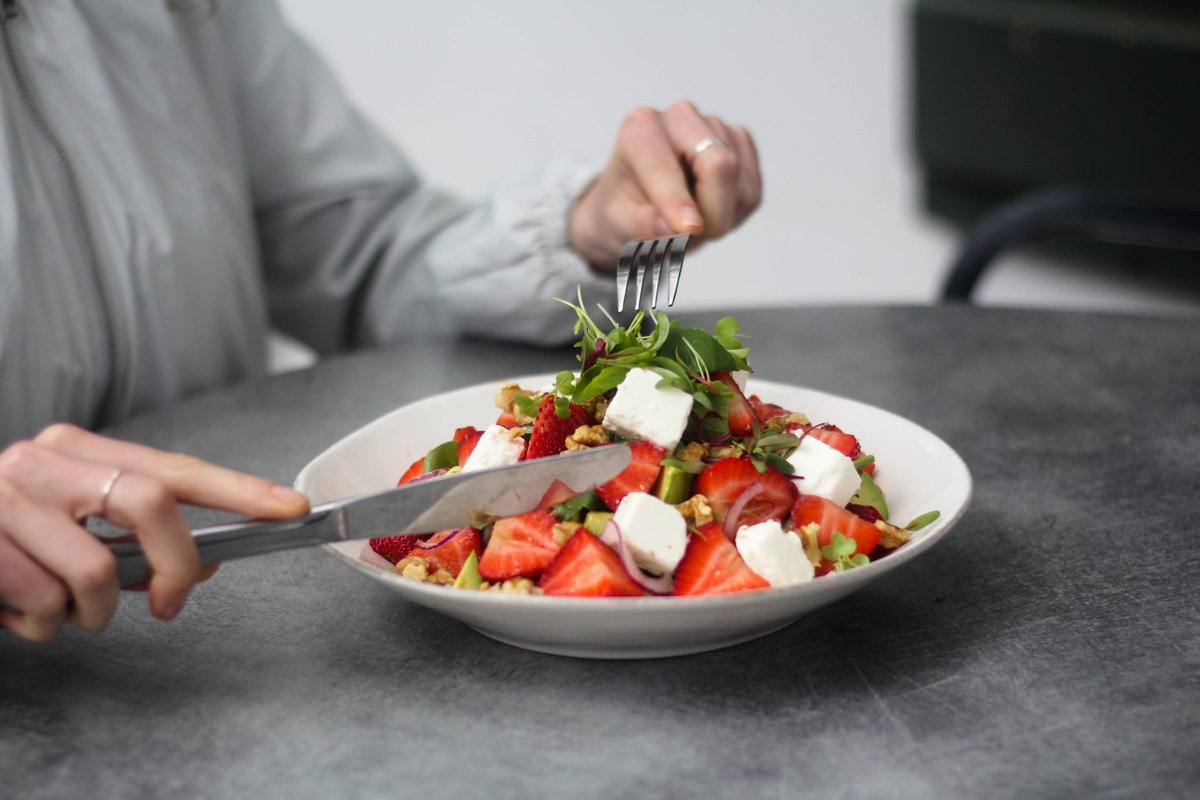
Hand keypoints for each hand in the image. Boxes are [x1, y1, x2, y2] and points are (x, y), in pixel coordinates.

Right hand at [0, 424, 309, 641]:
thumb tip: (203, 566)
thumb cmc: (0, 536)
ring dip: (86, 613)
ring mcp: (4, 497)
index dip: (240, 489)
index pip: (174, 467)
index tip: (291, 508)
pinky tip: (13, 606)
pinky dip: (40, 625)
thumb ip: (130, 536)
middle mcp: (42, 461)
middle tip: (167, 603)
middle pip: (150, 505)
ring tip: (55, 606)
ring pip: (93, 574)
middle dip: (175, 567)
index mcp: (77, 449)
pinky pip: (42, 606)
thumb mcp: (67, 523)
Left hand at [568, 100, 761, 270]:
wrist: (638, 204)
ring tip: (694, 223)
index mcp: (640, 129)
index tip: (689, 229)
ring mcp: (714, 126)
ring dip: (722, 217)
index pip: (665, 164)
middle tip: (697, 238)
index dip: (678, 200)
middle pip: (718, 163)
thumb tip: (677, 230)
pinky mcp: (739, 144)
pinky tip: (712, 210)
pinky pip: (752, 189)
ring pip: (739, 182)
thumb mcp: (618, 223)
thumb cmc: (624, 209)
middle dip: (714, 211)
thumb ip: (643, 225)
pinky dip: (735, 212)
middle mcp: (679, 117)